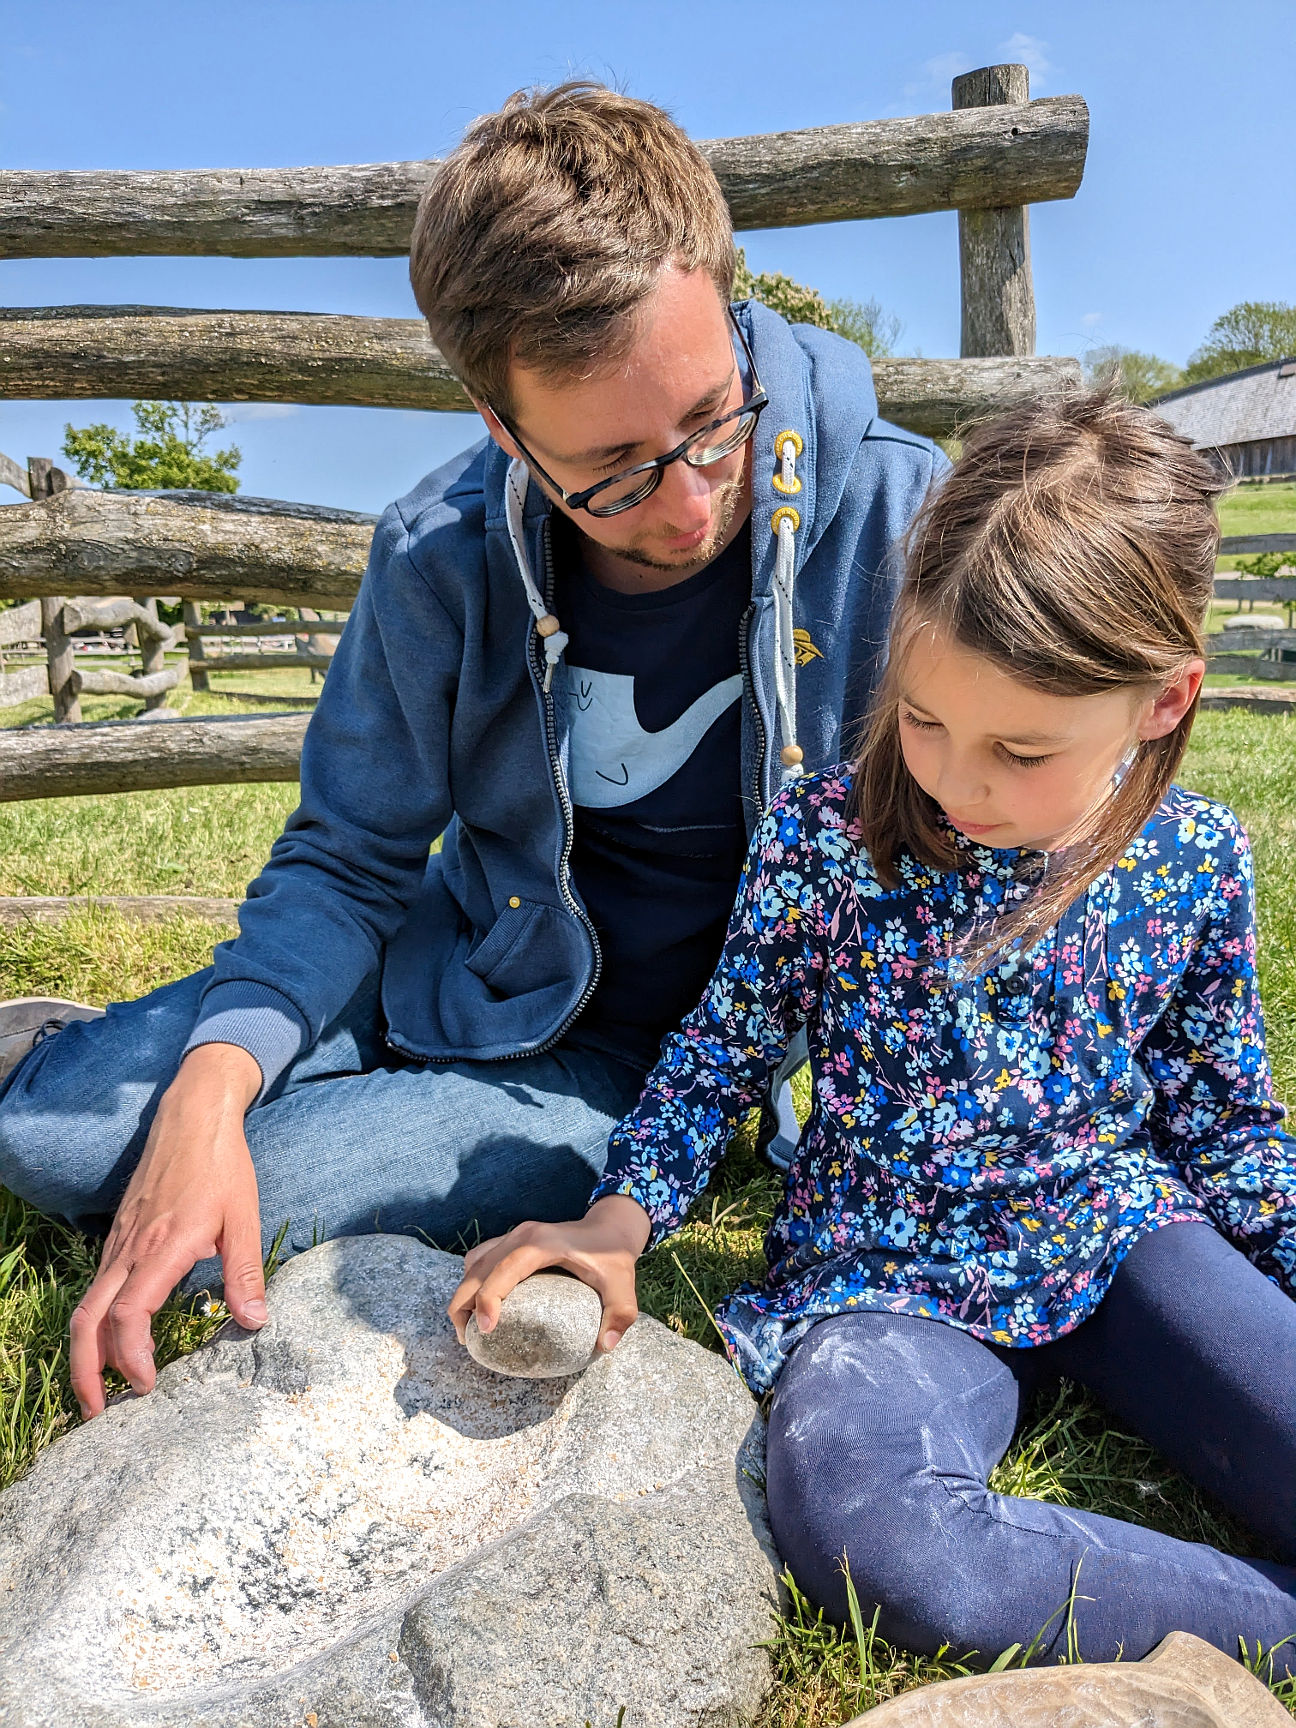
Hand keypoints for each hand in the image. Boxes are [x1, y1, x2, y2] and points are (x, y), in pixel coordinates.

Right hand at [69, 1042, 265, 1419]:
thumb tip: (254, 1321)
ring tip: (99, 1388)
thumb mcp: (244, 1216)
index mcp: (163, 1247)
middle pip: (89, 1320)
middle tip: (98, 1412)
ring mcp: (119, 1243)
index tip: (149, 1384)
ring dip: (86, 1351)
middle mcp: (130, 1250)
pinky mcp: (119, 1237)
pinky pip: (96, 1287)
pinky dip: (95, 1322)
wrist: (192, 1117)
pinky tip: (111, 1341)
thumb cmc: (222, 1165)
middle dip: (87, 1371)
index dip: (133, 1356)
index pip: (130, 1314)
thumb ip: (245, 1270)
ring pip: (87, 1305)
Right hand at [447, 1194, 651, 1355]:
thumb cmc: (613, 1256)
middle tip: (467, 1339)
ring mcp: (513, 1235)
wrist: (610, 1226)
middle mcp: (521, 1235)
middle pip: (477, 1267)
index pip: (504, 1268)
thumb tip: (605, 1346)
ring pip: (474, 1262)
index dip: (489, 1298)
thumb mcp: (623, 1285)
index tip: (485, 1329)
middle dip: (463, 1302)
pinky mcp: (512, 1241)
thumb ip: (620, 1315)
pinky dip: (472, 1282)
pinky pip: (481, 1259)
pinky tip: (480, 1306)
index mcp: (541, 1243)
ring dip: (464, 1292)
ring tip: (467, 1327)